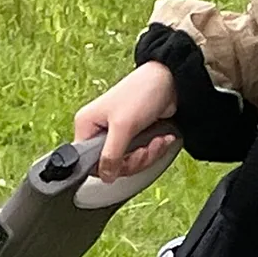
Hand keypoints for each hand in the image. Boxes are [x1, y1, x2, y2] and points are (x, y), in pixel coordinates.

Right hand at [74, 63, 178, 183]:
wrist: (170, 80)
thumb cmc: (142, 92)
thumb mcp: (123, 127)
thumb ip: (111, 156)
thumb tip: (105, 176)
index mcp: (87, 126)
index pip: (90, 162)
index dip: (109, 167)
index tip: (125, 161)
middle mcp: (99, 131)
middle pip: (112, 165)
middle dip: (135, 160)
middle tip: (145, 150)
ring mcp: (117, 135)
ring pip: (128, 163)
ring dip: (147, 155)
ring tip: (157, 141)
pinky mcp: (133, 136)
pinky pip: (140, 156)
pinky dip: (153, 150)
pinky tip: (161, 138)